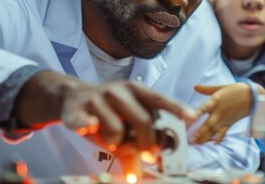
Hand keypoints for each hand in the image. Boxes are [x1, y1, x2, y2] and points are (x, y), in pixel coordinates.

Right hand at [61, 80, 196, 152]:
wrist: (71, 97)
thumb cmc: (107, 112)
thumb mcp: (125, 123)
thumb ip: (137, 144)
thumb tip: (139, 175)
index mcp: (135, 90)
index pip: (158, 99)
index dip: (175, 107)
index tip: (192, 116)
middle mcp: (118, 91)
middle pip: (142, 120)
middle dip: (146, 142)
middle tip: (145, 154)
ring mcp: (97, 99)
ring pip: (116, 130)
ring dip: (116, 144)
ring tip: (110, 142)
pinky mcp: (77, 110)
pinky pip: (85, 122)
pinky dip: (88, 126)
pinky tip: (91, 126)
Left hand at [192, 83, 256, 143]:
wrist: (252, 96)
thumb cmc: (235, 90)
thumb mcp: (220, 87)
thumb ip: (206, 89)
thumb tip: (194, 86)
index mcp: (215, 101)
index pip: (204, 108)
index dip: (197, 113)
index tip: (190, 119)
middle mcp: (219, 112)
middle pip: (208, 123)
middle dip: (200, 131)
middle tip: (192, 139)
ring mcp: (225, 119)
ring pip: (214, 130)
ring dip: (205, 137)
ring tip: (197, 143)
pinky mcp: (230, 123)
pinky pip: (224, 132)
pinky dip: (219, 138)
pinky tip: (214, 143)